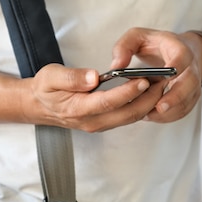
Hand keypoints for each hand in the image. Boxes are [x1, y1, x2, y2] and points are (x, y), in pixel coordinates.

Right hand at [25, 64, 165, 131]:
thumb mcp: (50, 76)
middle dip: (148, 98)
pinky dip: (142, 106)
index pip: (109, 101)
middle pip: (127, 113)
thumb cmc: (45, 89)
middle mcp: (92, 121)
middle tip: (162, 81)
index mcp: (78, 108)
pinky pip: (128, 117)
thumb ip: (72, 77)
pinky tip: (150, 92)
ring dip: (149, 102)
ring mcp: (100, 125)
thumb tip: (93, 77)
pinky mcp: (106, 123)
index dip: (128, 92)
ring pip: (131, 117)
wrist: (39, 106)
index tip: (143, 80)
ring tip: (161, 84)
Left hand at [111, 28, 201, 122]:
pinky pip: (183, 110)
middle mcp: (190, 67)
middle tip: (160, 107)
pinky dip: (168, 116)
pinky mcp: (190, 98)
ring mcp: (192, 84)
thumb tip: (116, 66)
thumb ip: (124, 47)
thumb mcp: (138, 37)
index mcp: (179, 49)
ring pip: (187, 100)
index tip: (166, 76)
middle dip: (176, 97)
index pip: (182, 57)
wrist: (179, 52)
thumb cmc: (157, 44)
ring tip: (148, 115)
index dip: (176, 66)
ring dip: (169, 111)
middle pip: (190, 83)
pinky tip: (151, 115)